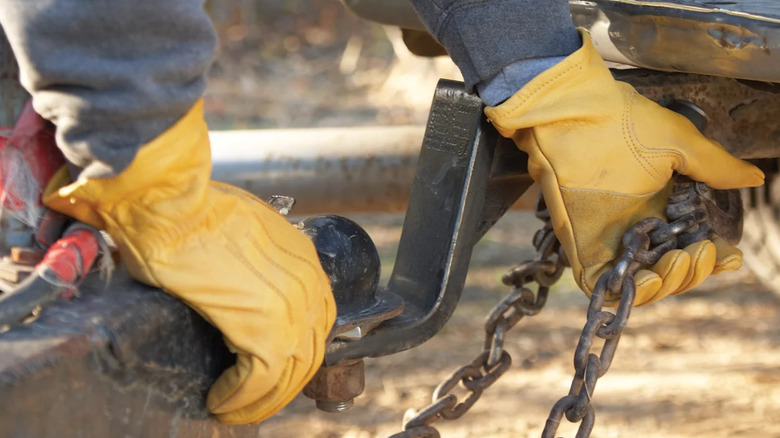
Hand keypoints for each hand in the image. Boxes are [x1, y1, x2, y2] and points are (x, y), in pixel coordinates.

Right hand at [45, 100, 335, 423]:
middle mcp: (308, 285)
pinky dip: (240, 398)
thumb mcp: (239, 236)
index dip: (296, 353)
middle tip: (253, 399)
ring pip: (290, 373)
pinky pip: (261, 379)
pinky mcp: (264, 328)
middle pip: (309, 351)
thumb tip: (238, 287)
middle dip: (282, 384)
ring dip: (261, 399)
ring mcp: (291, 308)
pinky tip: (220, 402)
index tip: (272, 371)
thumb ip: (252, 265)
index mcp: (305, 261)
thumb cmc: (190, 215)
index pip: (316, 321)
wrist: (173, 205)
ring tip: (234, 408)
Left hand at [484, 31, 763, 305]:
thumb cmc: (621, 121)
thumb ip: (715, 167)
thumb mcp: (678, 143)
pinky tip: (648, 278)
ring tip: (677, 261)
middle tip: (699, 252)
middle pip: (669, 270)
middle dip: (692, 271)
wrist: (571, 113)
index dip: (711, 258)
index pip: (690, 245)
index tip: (727, 255)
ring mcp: (607, 238)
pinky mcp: (580, 246)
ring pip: (640, 283)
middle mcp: (636, 226)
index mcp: (661, 205)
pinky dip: (625, 290)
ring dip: (666, 284)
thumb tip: (755, 178)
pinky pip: (602, 284)